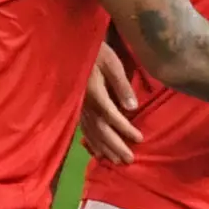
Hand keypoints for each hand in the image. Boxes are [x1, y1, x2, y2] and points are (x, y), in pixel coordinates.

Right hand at [78, 43, 141, 163]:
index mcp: (95, 93)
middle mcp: (85, 104)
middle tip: (129, 160)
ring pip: (92, 133)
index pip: (112, 116)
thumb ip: (121, 86)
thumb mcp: (112, 63)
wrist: (69, 47)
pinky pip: (84, 130)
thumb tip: (132, 108)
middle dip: (115, 147)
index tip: (139, 139)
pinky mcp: (76, 108)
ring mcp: (79, 108)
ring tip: (117, 162)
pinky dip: (91, 143)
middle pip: (101, 130)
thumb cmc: (95, 51)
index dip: (126, 130)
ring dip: (105, 149)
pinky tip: (97, 153)